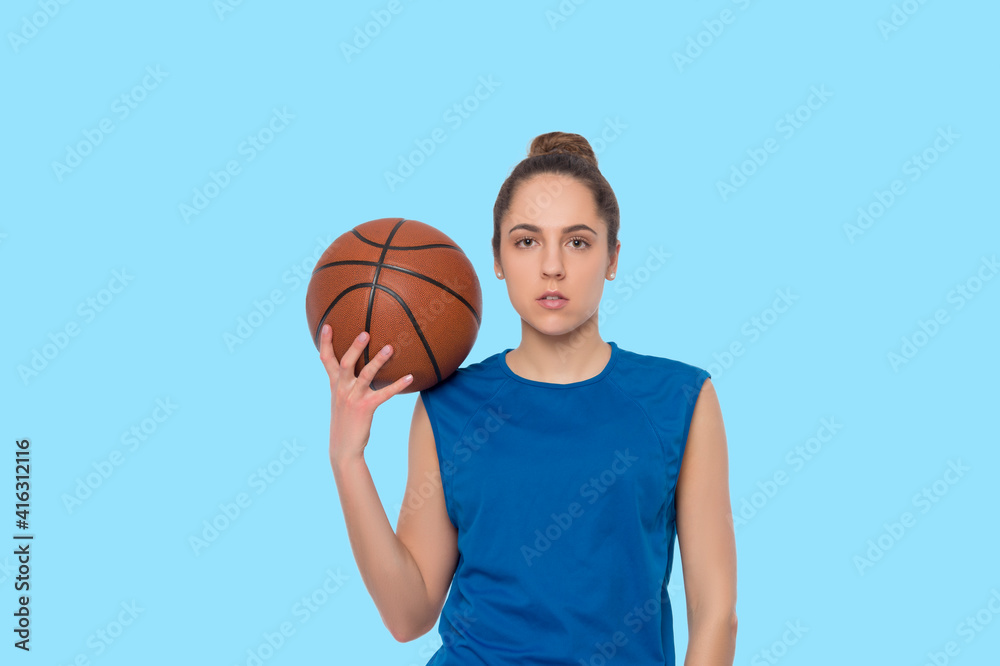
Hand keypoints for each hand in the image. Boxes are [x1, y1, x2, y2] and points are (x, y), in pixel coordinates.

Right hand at [319, 324, 412, 466]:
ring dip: (378, 360)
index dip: (325, 342)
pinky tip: (410, 377)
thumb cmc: (346, 423)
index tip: (326, 325)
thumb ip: (347, 385)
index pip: (326, 360)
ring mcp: (352, 399)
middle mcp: (341, 389)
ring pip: (365, 375)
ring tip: (391, 348)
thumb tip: (359, 372)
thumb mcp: (341, 401)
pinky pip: (384, 394)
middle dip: (354, 347)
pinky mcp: (365, 408)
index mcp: (335, 385)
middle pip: (345, 363)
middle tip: (365, 332)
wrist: (343, 449)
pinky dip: (398, 385)